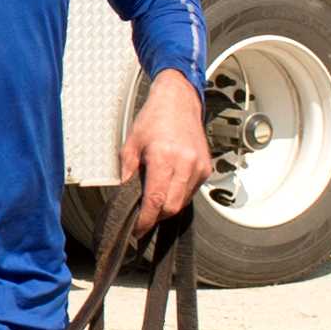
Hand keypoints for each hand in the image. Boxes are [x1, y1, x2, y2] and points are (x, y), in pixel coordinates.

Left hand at [120, 67, 209, 222]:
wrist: (179, 101)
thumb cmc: (154, 117)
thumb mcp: (131, 142)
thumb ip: (127, 170)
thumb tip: (124, 194)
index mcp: (165, 157)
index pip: (156, 201)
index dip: (146, 220)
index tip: (137, 229)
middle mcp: (186, 163)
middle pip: (172, 207)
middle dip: (156, 217)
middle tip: (142, 218)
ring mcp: (199, 167)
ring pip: (183, 202)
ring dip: (167, 207)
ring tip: (153, 200)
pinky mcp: (206, 168)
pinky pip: (191, 192)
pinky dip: (178, 196)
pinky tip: (167, 187)